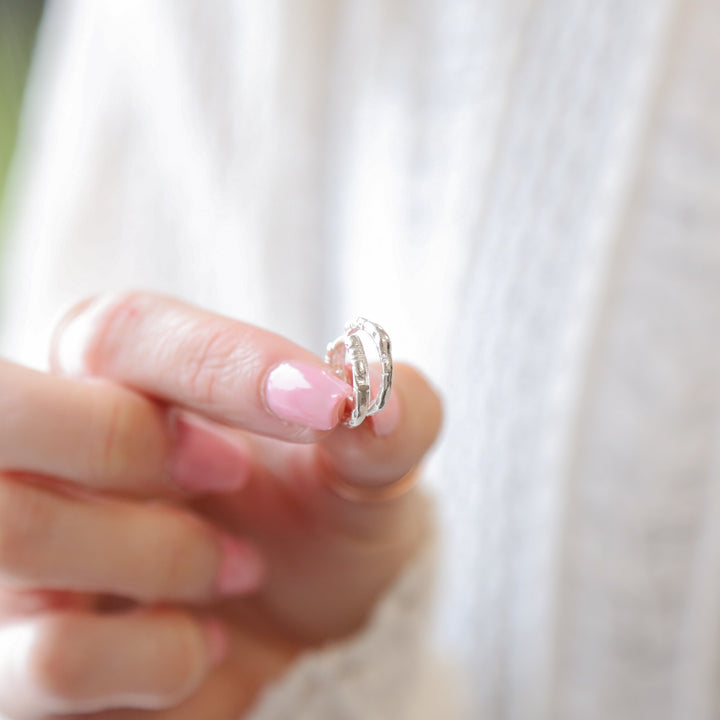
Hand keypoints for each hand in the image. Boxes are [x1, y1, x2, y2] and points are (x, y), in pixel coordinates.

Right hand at [0, 291, 441, 718]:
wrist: (305, 632)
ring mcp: (13, 560)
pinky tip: (201, 648)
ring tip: (235, 571)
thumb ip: (388, 420)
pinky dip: (159, 661)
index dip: (224, 364)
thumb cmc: (320, 525)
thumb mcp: (371, 472)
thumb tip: (372, 402)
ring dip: (164, 561)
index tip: (326, 405)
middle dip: (136, 452)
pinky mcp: (16, 663)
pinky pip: (48, 659)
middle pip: (11, 415)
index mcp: (115, 378)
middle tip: (229, 476)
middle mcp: (41, 455)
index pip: (122, 332)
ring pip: (21, 532)